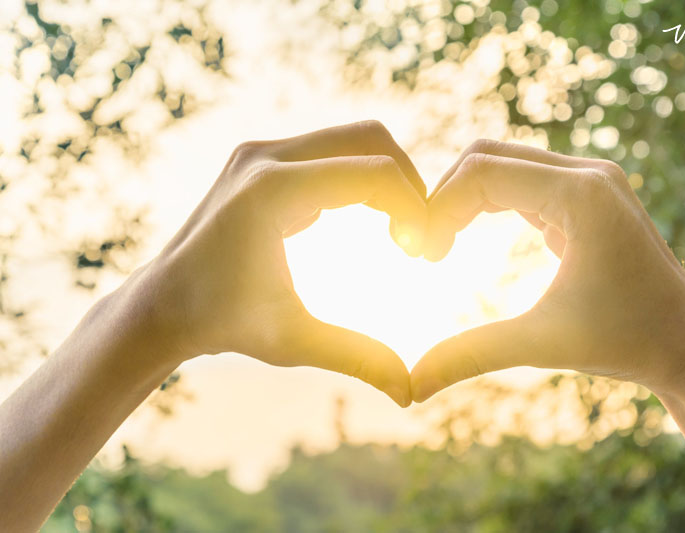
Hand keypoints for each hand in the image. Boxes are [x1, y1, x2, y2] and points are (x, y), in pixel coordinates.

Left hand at [131, 121, 426, 405]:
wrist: (163, 305)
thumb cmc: (222, 324)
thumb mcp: (291, 342)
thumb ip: (355, 357)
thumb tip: (410, 393)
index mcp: (271, 191)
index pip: (373, 173)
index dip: (413, 208)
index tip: (424, 254)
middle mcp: (264, 157)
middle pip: (370, 138)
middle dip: (408, 183)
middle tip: (419, 238)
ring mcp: (261, 153)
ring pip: (353, 140)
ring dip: (387, 180)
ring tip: (402, 234)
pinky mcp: (263, 161)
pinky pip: (332, 153)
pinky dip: (362, 179)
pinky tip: (373, 225)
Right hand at [412, 140, 684, 400]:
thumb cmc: (622, 343)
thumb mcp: (540, 344)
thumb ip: (471, 354)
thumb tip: (412, 386)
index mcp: (581, 194)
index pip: (482, 172)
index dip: (438, 208)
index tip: (421, 256)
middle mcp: (588, 173)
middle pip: (487, 155)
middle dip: (445, 197)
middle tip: (422, 249)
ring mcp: (591, 180)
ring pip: (503, 163)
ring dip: (464, 198)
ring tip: (438, 245)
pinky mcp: (588, 195)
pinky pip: (523, 180)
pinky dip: (487, 202)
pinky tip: (467, 237)